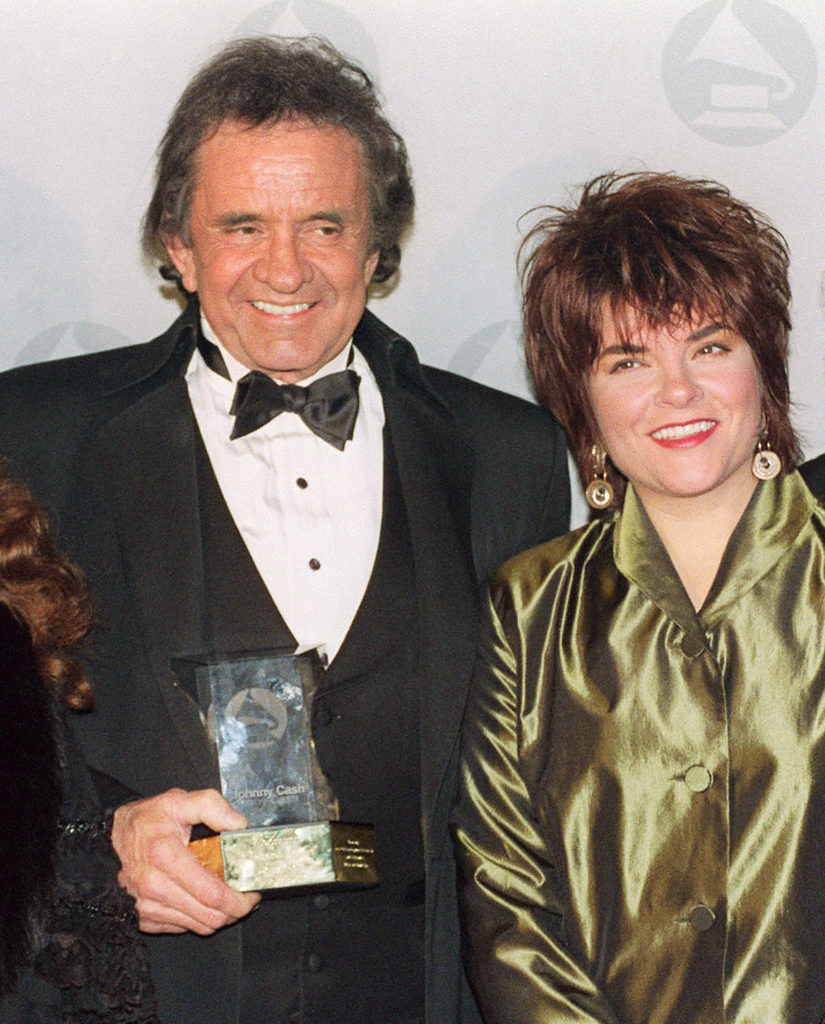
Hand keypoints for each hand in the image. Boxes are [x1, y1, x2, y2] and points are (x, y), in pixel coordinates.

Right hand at [111, 787, 260, 934]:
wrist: (112, 837)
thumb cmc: (147, 820)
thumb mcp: (179, 800)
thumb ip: (212, 806)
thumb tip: (239, 824)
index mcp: (166, 856)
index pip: (212, 894)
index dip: (239, 899)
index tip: (253, 892)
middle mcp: (154, 886)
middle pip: (209, 916)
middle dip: (235, 910)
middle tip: (246, 897)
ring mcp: (147, 906)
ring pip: (198, 926)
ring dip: (220, 916)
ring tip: (229, 898)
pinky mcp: (144, 918)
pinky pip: (182, 927)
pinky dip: (199, 918)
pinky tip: (204, 900)